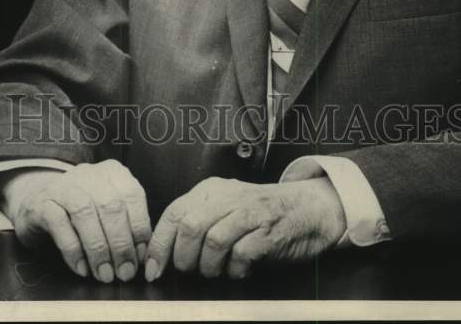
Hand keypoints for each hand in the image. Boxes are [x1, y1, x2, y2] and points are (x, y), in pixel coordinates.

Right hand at [0, 159, 151, 282]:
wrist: (38, 202)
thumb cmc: (82, 210)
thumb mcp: (107, 210)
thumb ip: (126, 225)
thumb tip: (144, 256)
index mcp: (112, 172)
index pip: (133, 195)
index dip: (139, 228)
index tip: (141, 257)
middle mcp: (89, 174)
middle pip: (111, 206)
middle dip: (121, 244)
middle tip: (124, 272)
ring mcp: (64, 186)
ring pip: (86, 213)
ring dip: (98, 249)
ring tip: (104, 274)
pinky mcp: (43, 203)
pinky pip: (60, 225)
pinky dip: (74, 251)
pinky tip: (82, 269)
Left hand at [145, 176, 345, 280]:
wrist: (307, 208)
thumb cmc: (260, 213)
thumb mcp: (225, 206)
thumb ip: (198, 219)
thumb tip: (164, 252)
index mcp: (211, 189)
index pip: (174, 212)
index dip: (159, 244)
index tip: (153, 269)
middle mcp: (228, 196)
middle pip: (190, 226)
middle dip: (183, 257)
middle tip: (189, 271)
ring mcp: (250, 213)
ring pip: (213, 241)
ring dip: (209, 266)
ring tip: (216, 272)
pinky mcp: (269, 232)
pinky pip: (241, 255)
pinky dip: (235, 271)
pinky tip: (239, 270)